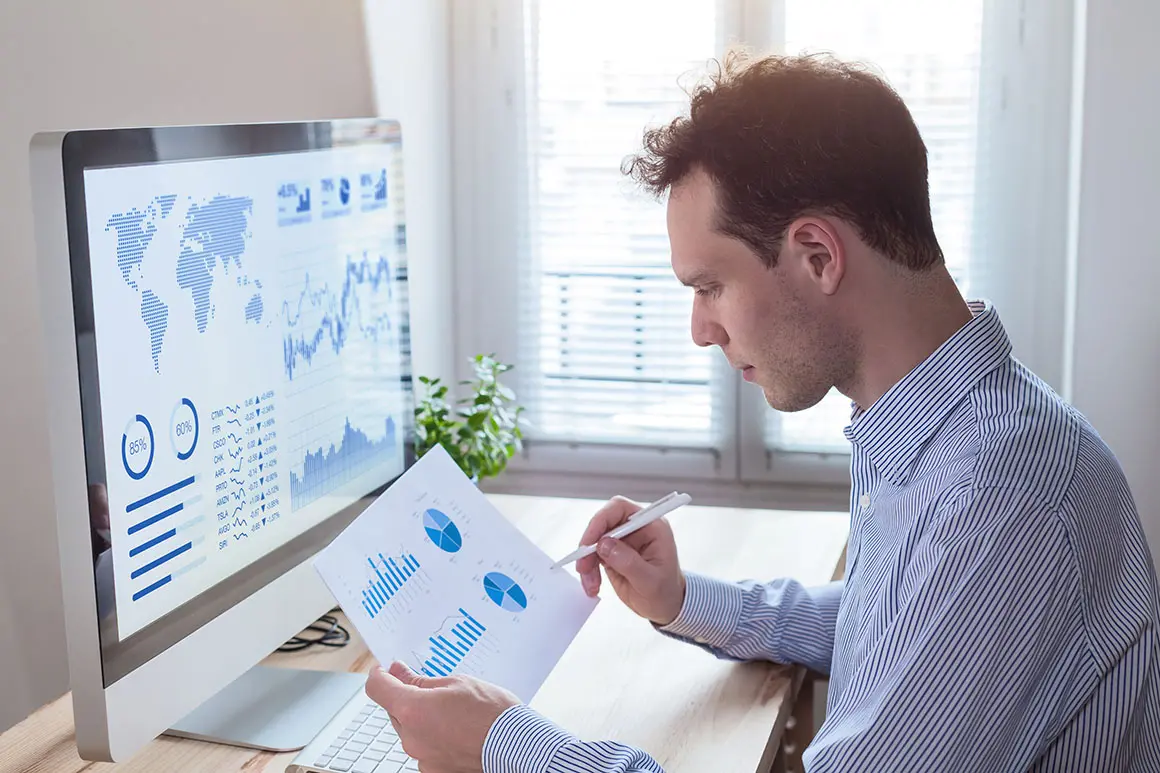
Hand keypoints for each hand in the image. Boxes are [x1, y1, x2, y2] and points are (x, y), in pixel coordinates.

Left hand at [365, 661, 518, 772]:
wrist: (516, 747)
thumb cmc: (491, 713)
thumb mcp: (456, 683)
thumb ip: (420, 680)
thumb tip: (399, 672)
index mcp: (412, 709)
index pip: (377, 688)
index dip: (380, 675)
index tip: (387, 671)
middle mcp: (410, 737)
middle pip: (395, 711)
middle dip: (408, 698)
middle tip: (435, 690)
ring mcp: (421, 757)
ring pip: (412, 730)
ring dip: (423, 719)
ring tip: (456, 714)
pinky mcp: (434, 771)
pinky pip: (425, 748)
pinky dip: (435, 738)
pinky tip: (458, 731)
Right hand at [576, 496, 685, 625]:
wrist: (666, 607)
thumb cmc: (666, 592)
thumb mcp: (651, 581)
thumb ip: (629, 562)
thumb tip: (604, 545)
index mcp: (651, 526)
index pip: (620, 508)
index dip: (601, 520)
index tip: (589, 542)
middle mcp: (636, 528)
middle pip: (602, 522)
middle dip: (589, 544)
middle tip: (583, 567)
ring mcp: (624, 540)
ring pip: (594, 540)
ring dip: (587, 561)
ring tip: (591, 584)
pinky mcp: (613, 552)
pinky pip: (593, 555)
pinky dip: (588, 569)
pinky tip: (593, 585)